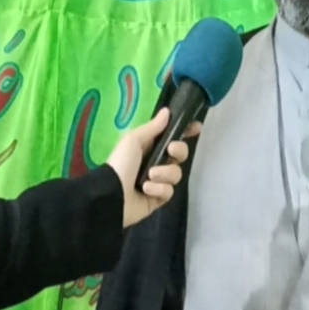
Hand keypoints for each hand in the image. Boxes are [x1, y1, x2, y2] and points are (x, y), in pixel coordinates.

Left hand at [107, 108, 200, 227]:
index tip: (197, 128)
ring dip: (163, 174)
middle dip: (179, 151)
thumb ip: (153, 127)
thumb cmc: (121, 163)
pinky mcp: (159, 198)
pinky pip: (169, 191)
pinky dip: (158, 189)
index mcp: (150, 147)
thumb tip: (167, 111)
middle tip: (170, 151)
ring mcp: (159, 182)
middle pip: (181, 154)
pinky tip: (145, 190)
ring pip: (176, 174)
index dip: (186, 132)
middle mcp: (157, 163)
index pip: (173, 137)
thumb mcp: (134, 141)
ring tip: (148, 177)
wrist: (111, 194)